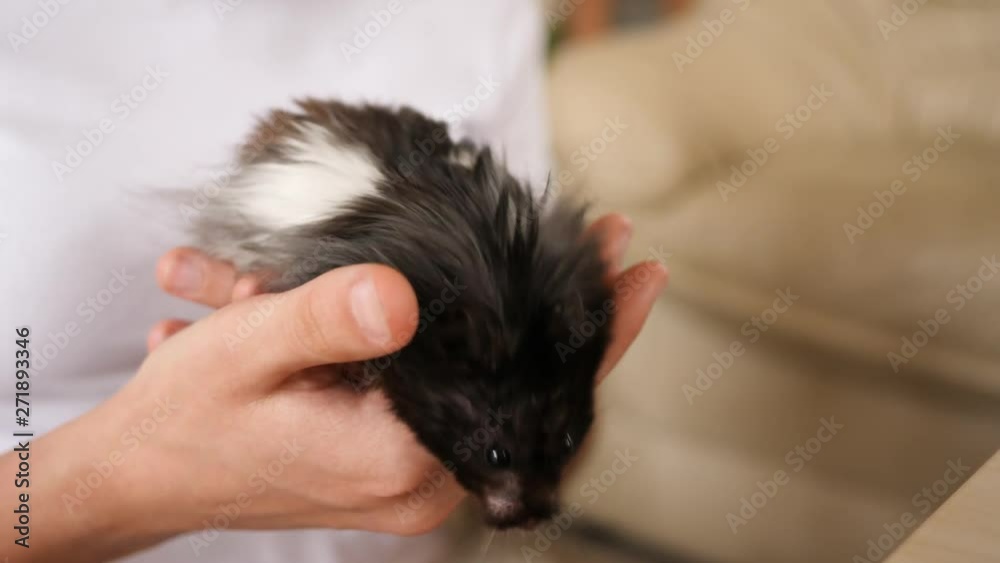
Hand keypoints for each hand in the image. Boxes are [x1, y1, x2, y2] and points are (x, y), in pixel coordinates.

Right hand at [5, 214, 664, 562]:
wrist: (147, 476)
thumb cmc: (189, 419)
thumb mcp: (247, 351)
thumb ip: (327, 320)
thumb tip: (402, 294)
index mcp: (394, 460)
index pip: (520, 391)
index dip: (588, 331)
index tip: (638, 269)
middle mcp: (416, 486)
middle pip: (522, 396)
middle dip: (567, 321)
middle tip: (609, 249)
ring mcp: (408, 486)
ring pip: (496, 403)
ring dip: (526, 337)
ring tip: (563, 271)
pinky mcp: (393, 475)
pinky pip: (463, 411)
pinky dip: (484, 362)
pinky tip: (492, 318)